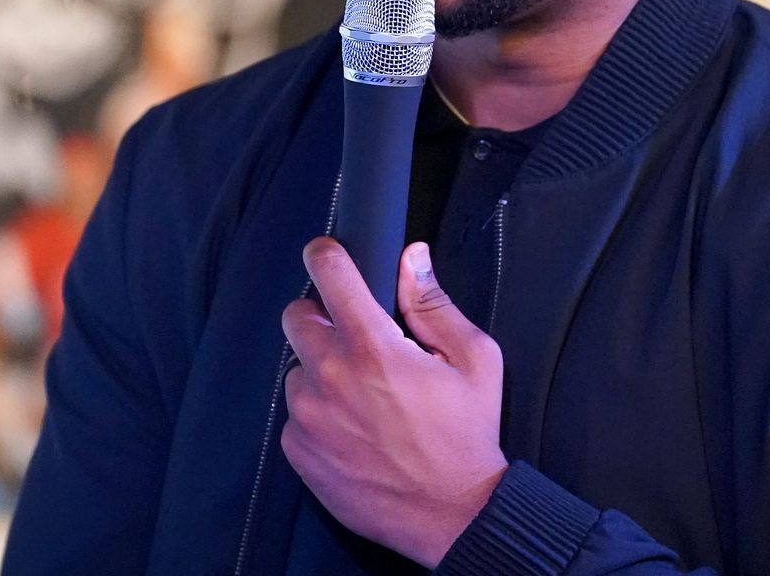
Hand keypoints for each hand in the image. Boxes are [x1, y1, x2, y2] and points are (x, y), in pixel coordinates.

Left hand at [281, 238, 508, 566]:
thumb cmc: (467, 435)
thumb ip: (434, 303)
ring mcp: (309, 416)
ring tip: (362, 397)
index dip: (325, 255)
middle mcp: (330, 375)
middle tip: (354, 339)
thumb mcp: (474, 360)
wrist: (452, 515)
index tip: (326, 254)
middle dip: (321, 317)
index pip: (328, 273)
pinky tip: (353, 429)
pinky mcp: (298, 450)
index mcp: (373, 346)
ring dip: (320, 371)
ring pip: (296, 369)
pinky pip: (295, 414)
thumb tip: (411, 257)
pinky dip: (317, 414)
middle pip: (296, 316)